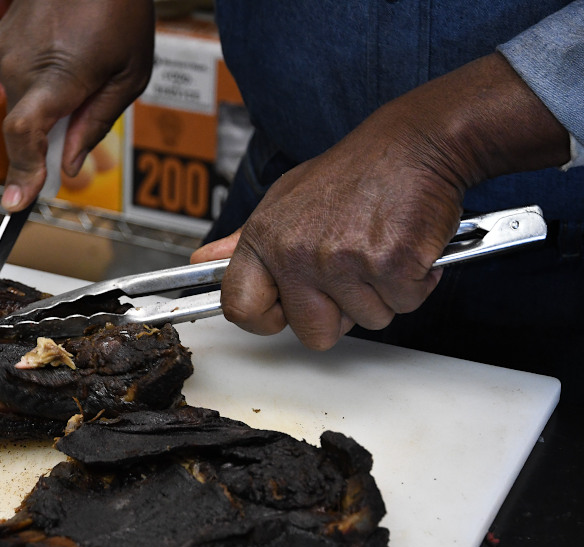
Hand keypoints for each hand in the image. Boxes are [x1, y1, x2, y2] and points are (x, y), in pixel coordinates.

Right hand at [0, 0, 154, 210]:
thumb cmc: (120, 9)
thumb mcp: (130, 75)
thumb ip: (96, 124)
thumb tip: (69, 166)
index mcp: (57, 75)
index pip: (24, 134)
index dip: (21, 172)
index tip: (17, 203)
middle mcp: (20, 65)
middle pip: (24, 129)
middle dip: (48, 138)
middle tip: (84, 110)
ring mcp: (4, 51)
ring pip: (20, 105)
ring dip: (47, 106)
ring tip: (80, 67)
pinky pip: (16, 82)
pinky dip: (38, 85)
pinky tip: (65, 55)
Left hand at [192, 53, 569, 349]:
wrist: (413, 142)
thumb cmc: (352, 173)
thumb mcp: (283, 200)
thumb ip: (244, 242)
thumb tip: (202, 261)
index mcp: (265, 239)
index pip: (240, 308)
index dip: (266, 319)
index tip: (286, 308)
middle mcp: (297, 253)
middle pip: (313, 333)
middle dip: (340, 313)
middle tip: (352, 271)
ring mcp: (342, 260)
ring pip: (367, 319)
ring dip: (382, 293)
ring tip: (380, 247)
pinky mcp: (390, 264)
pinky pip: (403, 303)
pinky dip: (415, 282)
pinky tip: (405, 246)